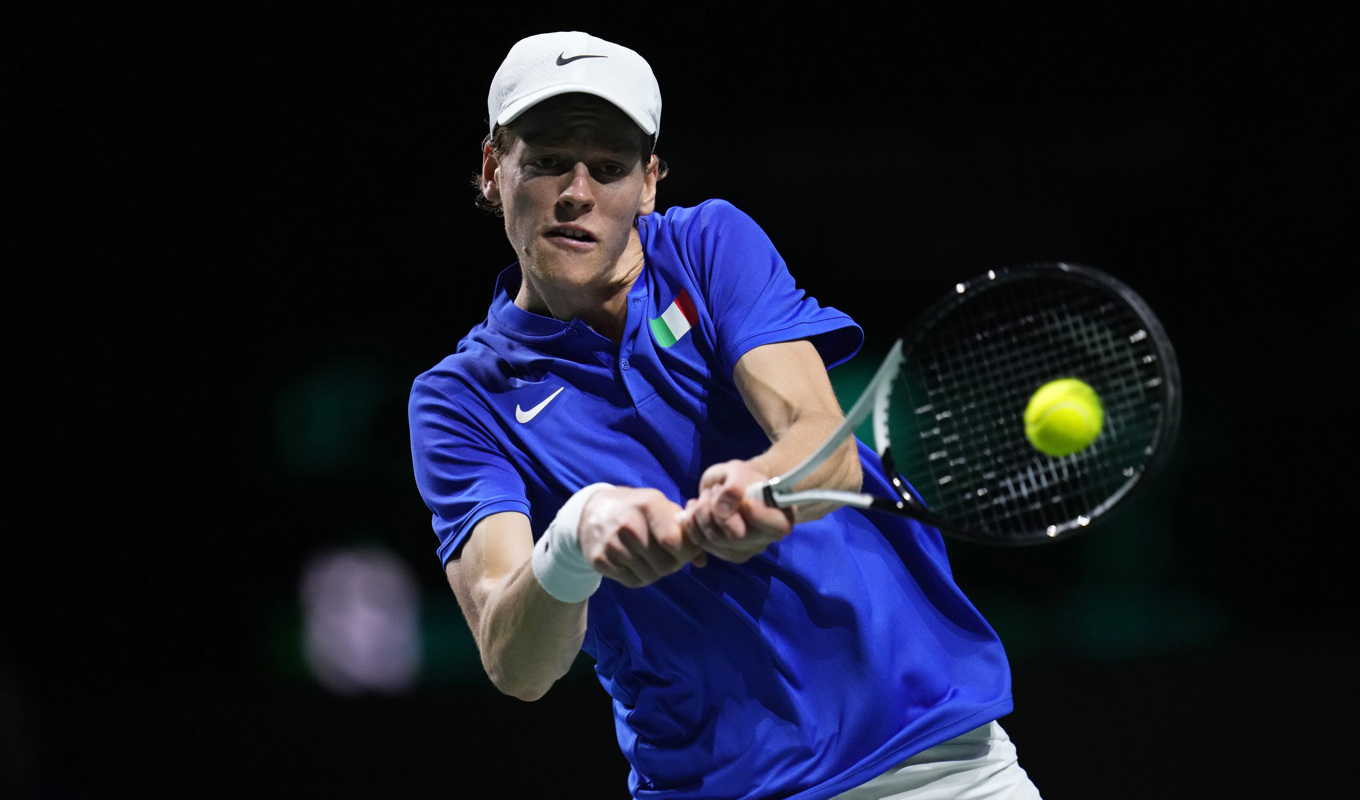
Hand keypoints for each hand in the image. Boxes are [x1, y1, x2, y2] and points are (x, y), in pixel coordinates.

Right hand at [576, 487, 707, 587]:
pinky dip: (640, 576)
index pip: (674, 541)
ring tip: (651, 557)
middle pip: (665, 564)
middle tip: (667, 555)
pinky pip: (633, 581)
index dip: (686, 551)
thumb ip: (685, 530)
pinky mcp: (600, 560)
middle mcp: (629, 524)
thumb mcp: (661, 507)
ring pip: (650, 576)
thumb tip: (702, 560)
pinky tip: (635, 562)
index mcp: (649, 505)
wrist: (593, 511)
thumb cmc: (637, 509)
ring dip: (656, 571)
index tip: (684, 549)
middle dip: (673, 564)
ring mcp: (612, 544)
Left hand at [681, 460, 794, 563]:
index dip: (756, 514)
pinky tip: (696, 509)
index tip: (743, 499)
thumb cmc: (741, 478)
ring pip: (714, 540)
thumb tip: (722, 509)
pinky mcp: (723, 554)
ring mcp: (744, 550)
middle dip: (716, 509)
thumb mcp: (740, 471)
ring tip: (706, 496)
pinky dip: (692, 523)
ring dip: (701, 512)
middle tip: (715, 490)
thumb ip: (735, 485)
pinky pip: (700, 543)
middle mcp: (765, 540)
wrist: (731, 488)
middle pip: (736, 536)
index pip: (775, 527)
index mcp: (781, 518)